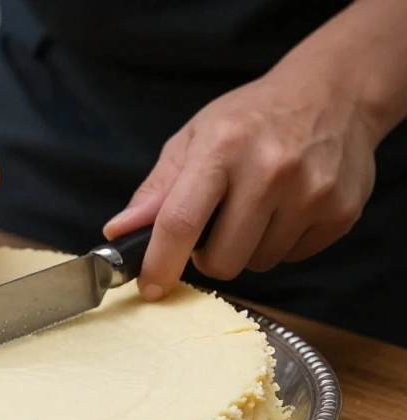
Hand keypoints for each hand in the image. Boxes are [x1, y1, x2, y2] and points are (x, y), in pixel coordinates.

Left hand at [102, 66, 380, 300]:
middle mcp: (269, 170)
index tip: (150, 287)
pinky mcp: (341, 212)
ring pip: (258, 264)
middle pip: (222, 260)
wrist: (334, 93)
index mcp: (222, 148)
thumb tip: (118, 231)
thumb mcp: (195, 137)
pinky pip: (293, 258)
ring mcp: (311, 192)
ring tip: (255, 207)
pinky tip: (286, 207)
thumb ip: (157, 189)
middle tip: (215, 226)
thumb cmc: (252, 117)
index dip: (160, 263)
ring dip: (247, 248)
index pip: (181, 221)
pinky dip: (281, 243)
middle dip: (209, 256)